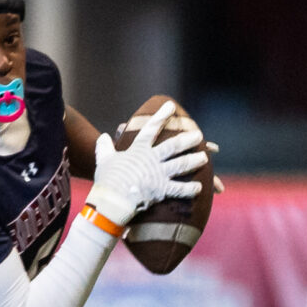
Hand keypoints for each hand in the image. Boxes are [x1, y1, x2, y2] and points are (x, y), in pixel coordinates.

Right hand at [88, 101, 206, 225]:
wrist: (110, 201)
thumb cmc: (106, 180)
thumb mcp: (104, 160)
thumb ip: (104, 147)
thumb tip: (102, 136)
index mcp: (138, 150)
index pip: (151, 128)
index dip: (161, 116)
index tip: (170, 106)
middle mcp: (152, 159)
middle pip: (174, 146)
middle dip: (188, 140)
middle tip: (198, 135)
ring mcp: (159, 175)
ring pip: (181, 165)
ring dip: (194, 161)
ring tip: (205, 158)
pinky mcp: (162, 191)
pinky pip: (180, 189)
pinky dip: (190, 189)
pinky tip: (199, 187)